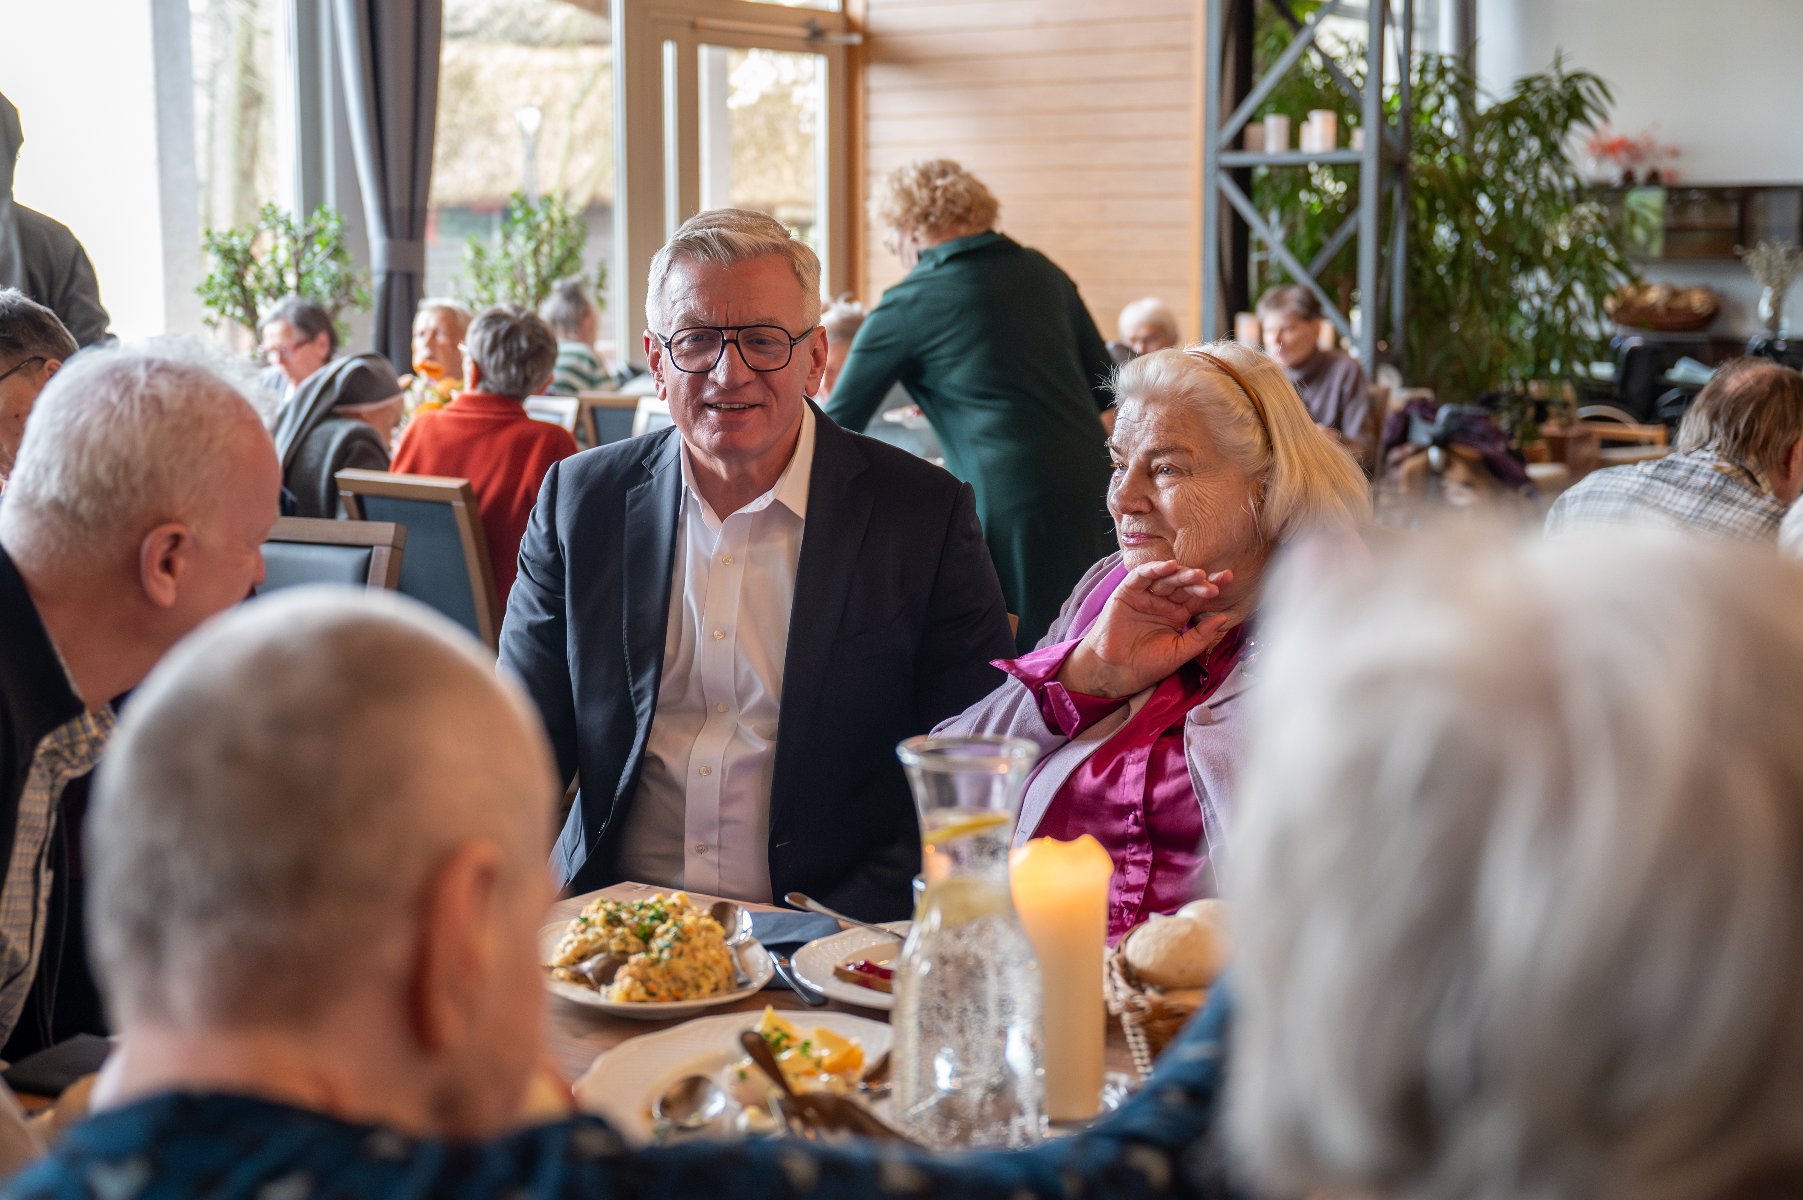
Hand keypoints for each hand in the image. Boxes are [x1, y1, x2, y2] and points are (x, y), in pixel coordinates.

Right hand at [1056, 561, 1233, 698]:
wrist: (1117, 672)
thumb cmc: (1148, 664)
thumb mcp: (1180, 652)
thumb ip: (1201, 636)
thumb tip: (1223, 617)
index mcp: (1178, 613)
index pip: (1198, 596)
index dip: (1212, 585)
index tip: (1228, 579)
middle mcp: (1164, 601)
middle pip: (1184, 585)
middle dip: (1199, 581)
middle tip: (1211, 584)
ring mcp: (1146, 595)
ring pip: (1166, 578)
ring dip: (1181, 574)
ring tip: (1196, 575)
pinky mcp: (1128, 591)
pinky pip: (1142, 576)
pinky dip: (1154, 569)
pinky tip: (1169, 566)